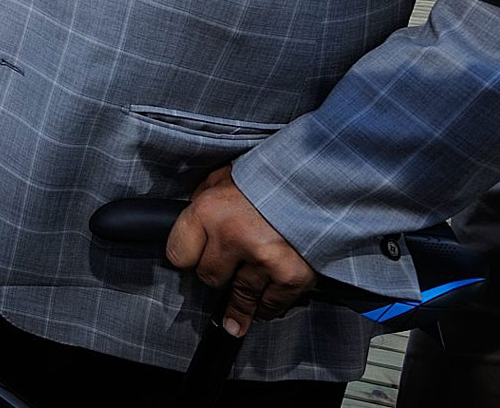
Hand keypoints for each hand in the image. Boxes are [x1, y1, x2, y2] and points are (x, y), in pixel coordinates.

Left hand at [164, 165, 316, 337]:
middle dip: (217, 272)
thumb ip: (203, 200)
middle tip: (227, 268)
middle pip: (209, 277)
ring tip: (234, 321)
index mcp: (210, 211)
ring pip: (240, 297)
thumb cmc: (268, 177)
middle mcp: (233, 237)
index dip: (185, 257)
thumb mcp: (224, 177)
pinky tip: (263, 308)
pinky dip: (268, 306)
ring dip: (239, 305)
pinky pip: (271, 305)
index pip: (178, 255)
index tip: (191, 260)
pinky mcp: (291, 276)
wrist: (320, 179)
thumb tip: (192, 224)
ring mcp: (263, 259)